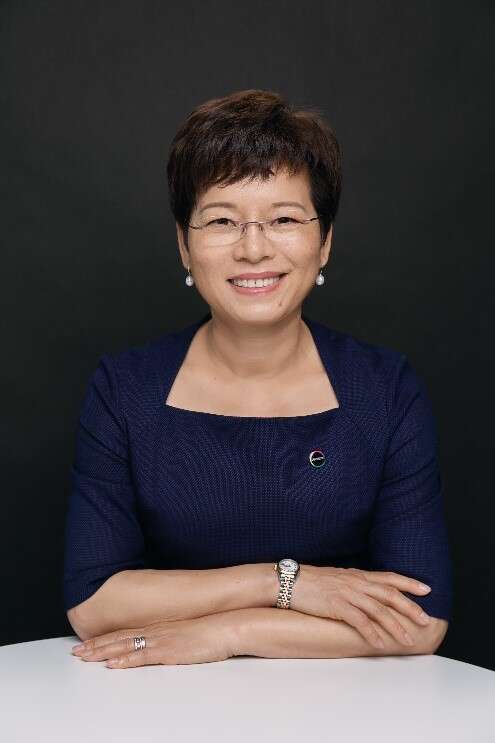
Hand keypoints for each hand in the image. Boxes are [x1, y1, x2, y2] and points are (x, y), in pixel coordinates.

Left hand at [71, 613, 239, 667]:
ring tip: (84, 657)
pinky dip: (124, 660)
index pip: (125, 633)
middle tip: (77, 652)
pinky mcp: (169, 651)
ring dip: (103, 652)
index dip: (105, 639)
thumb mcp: (186, 633)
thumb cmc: (211, 631)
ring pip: (125, 646)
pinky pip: (142, 656)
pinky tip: (112, 664)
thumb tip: (162, 646)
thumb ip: (171, 638)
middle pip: (119, 638)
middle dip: (96, 646)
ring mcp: (161, 640)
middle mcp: (156, 631)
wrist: (228, 627)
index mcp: (159, 627)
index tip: (88, 643)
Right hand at [290, 565, 432, 649]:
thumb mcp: (338, 578)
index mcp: (358, 575)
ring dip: (395, 626)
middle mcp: (356, 582)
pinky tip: (379, 644)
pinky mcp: (336, 605)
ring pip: (378, 610)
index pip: (389, 577)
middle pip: (389, 594)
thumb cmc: (311, 581)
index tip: (427, 590)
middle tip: (425, 620)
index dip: (409, 582)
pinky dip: (371, 633)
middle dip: (410, 607)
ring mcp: (347, 593)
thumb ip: (354, 584)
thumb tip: (368, 592)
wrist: (290, 581)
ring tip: (407, 641)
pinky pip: (358, 620)